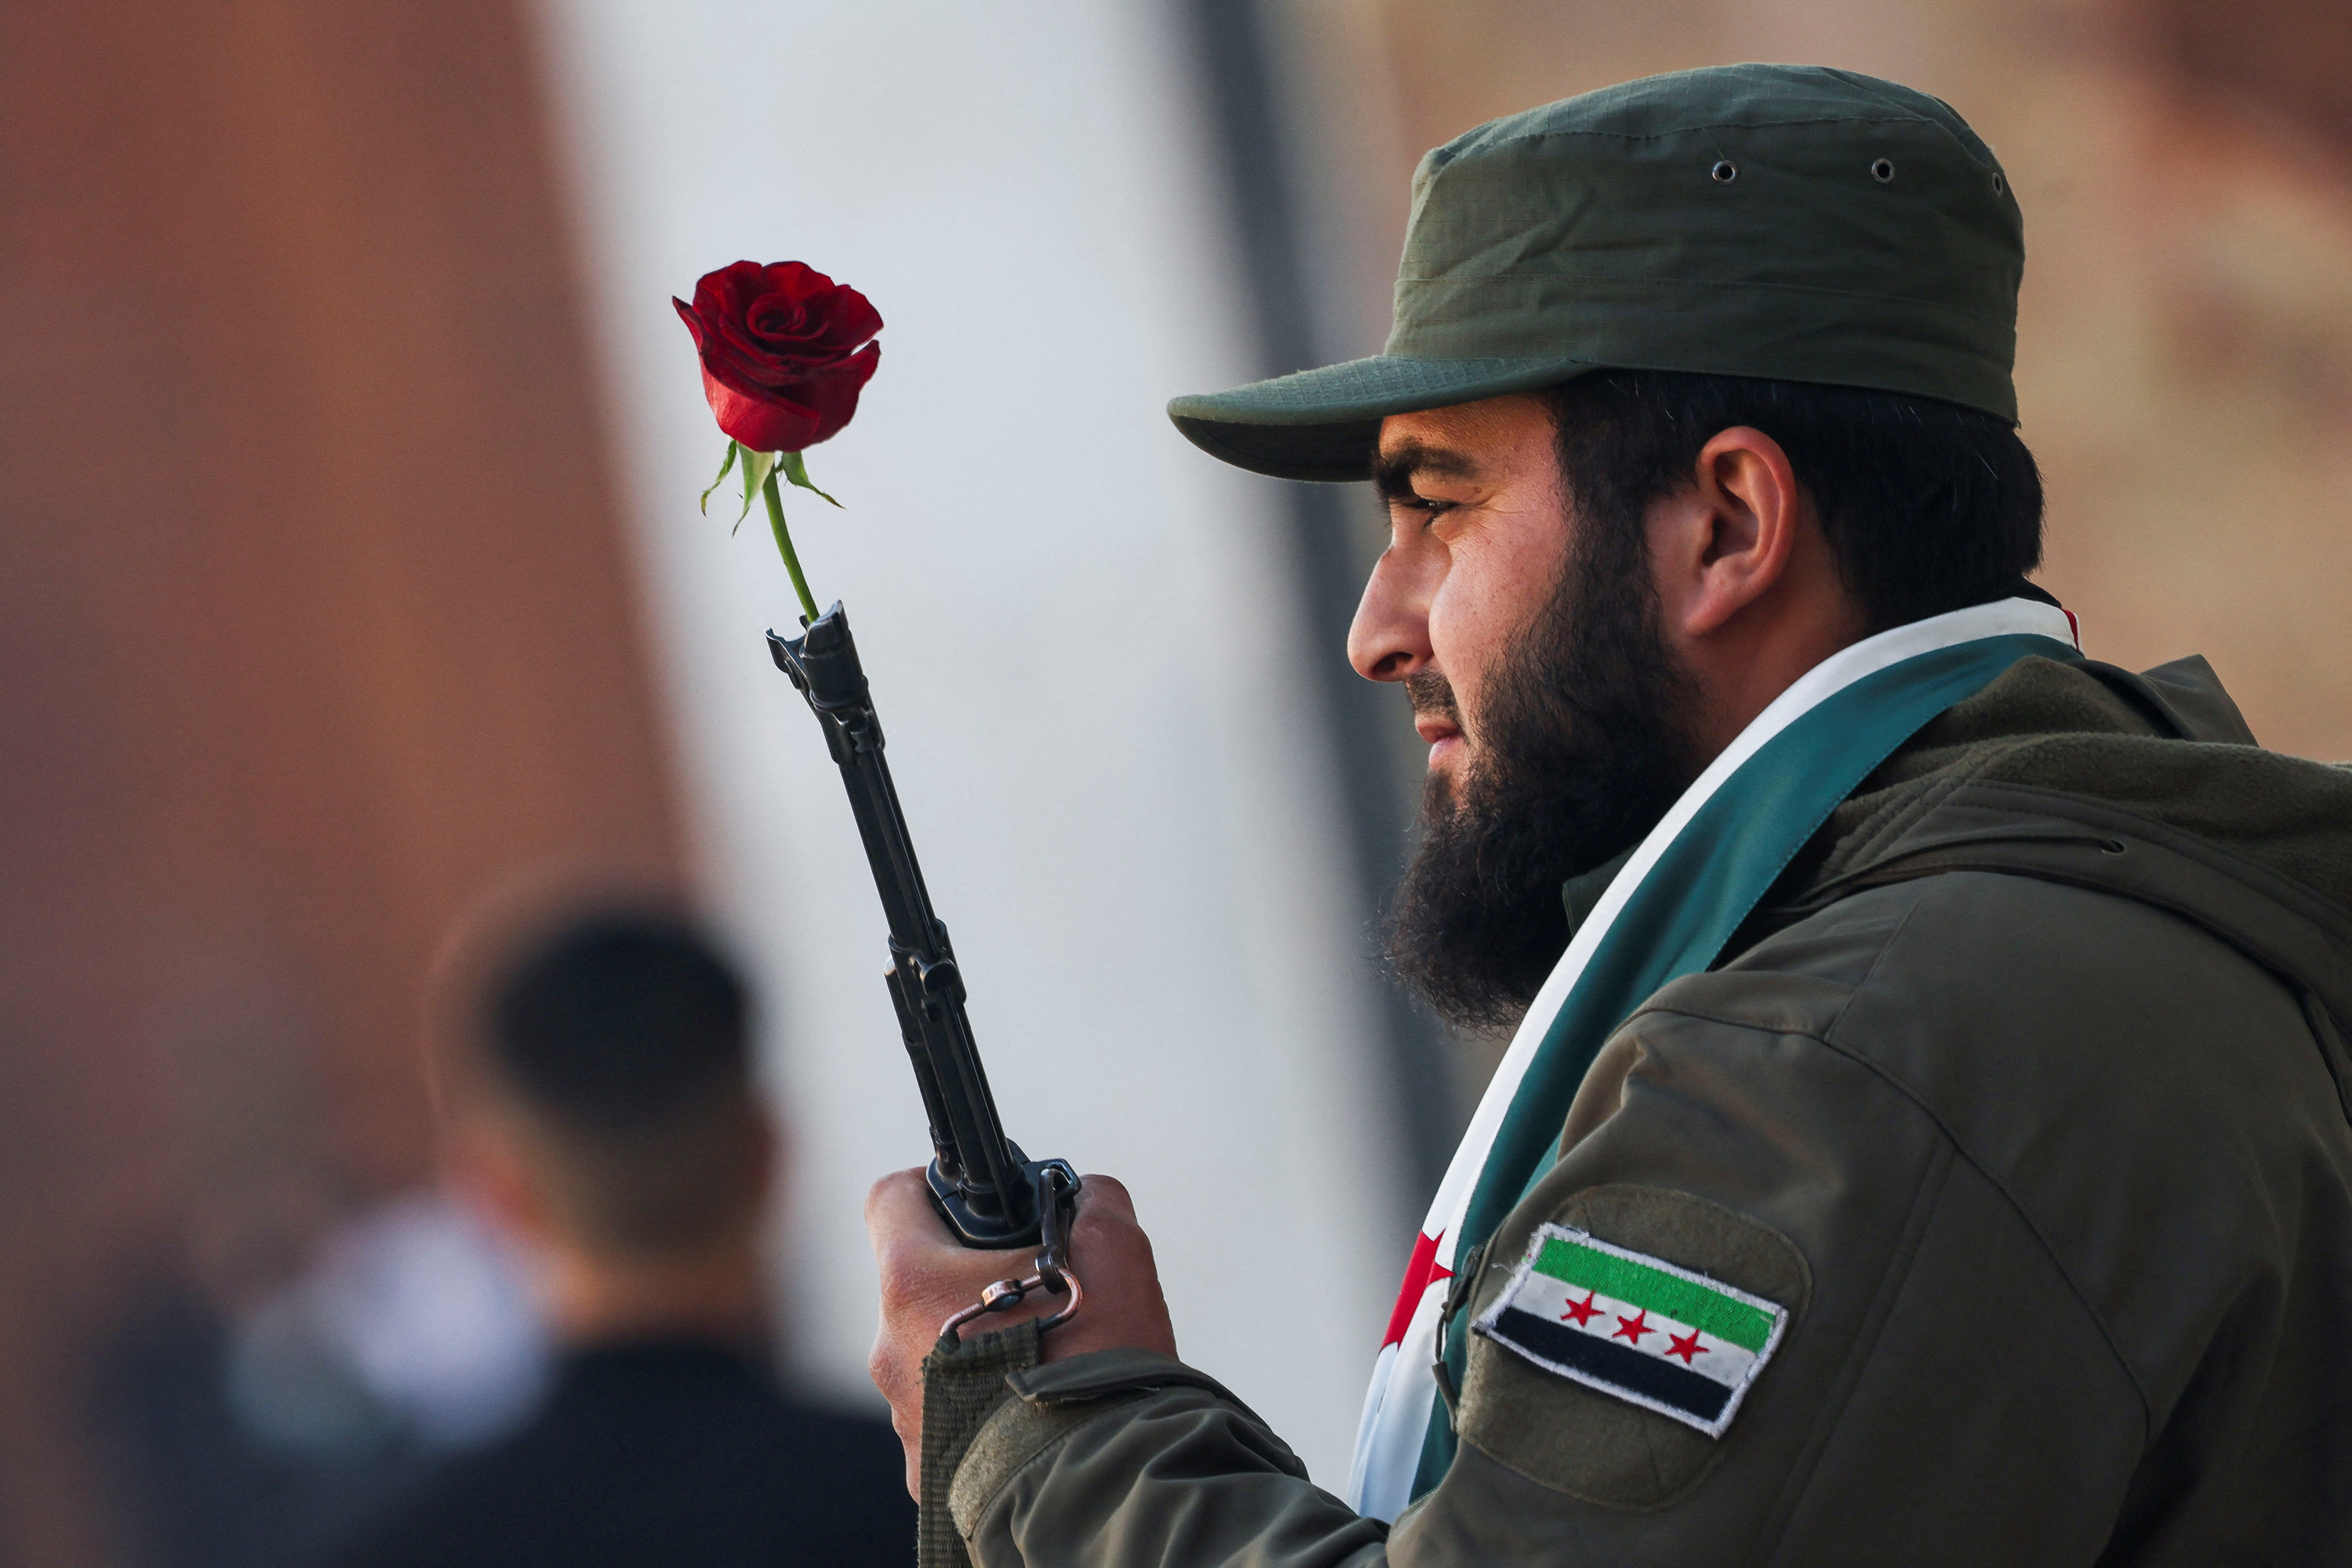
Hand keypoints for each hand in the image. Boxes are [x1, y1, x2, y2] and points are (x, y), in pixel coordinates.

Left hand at [865, 1169, 1175, 1495]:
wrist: (1108, 1486)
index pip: (891, 1200)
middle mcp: (891, 1348)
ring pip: (932, 1350)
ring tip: (1044, 1355)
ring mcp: (904, 1414)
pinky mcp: (925, 1467)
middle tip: (1035, 1287)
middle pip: (918, 1282)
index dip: (931, 1187)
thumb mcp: (1114, 1252)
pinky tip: (1033, 1405)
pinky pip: (946, 1412)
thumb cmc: (1102, 1367)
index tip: (970, 1204)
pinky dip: (982, 1401)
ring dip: (978, 1342)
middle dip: (972, 1276)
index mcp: (916, 1284)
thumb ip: (1091, 1203)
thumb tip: (1083, 1197)